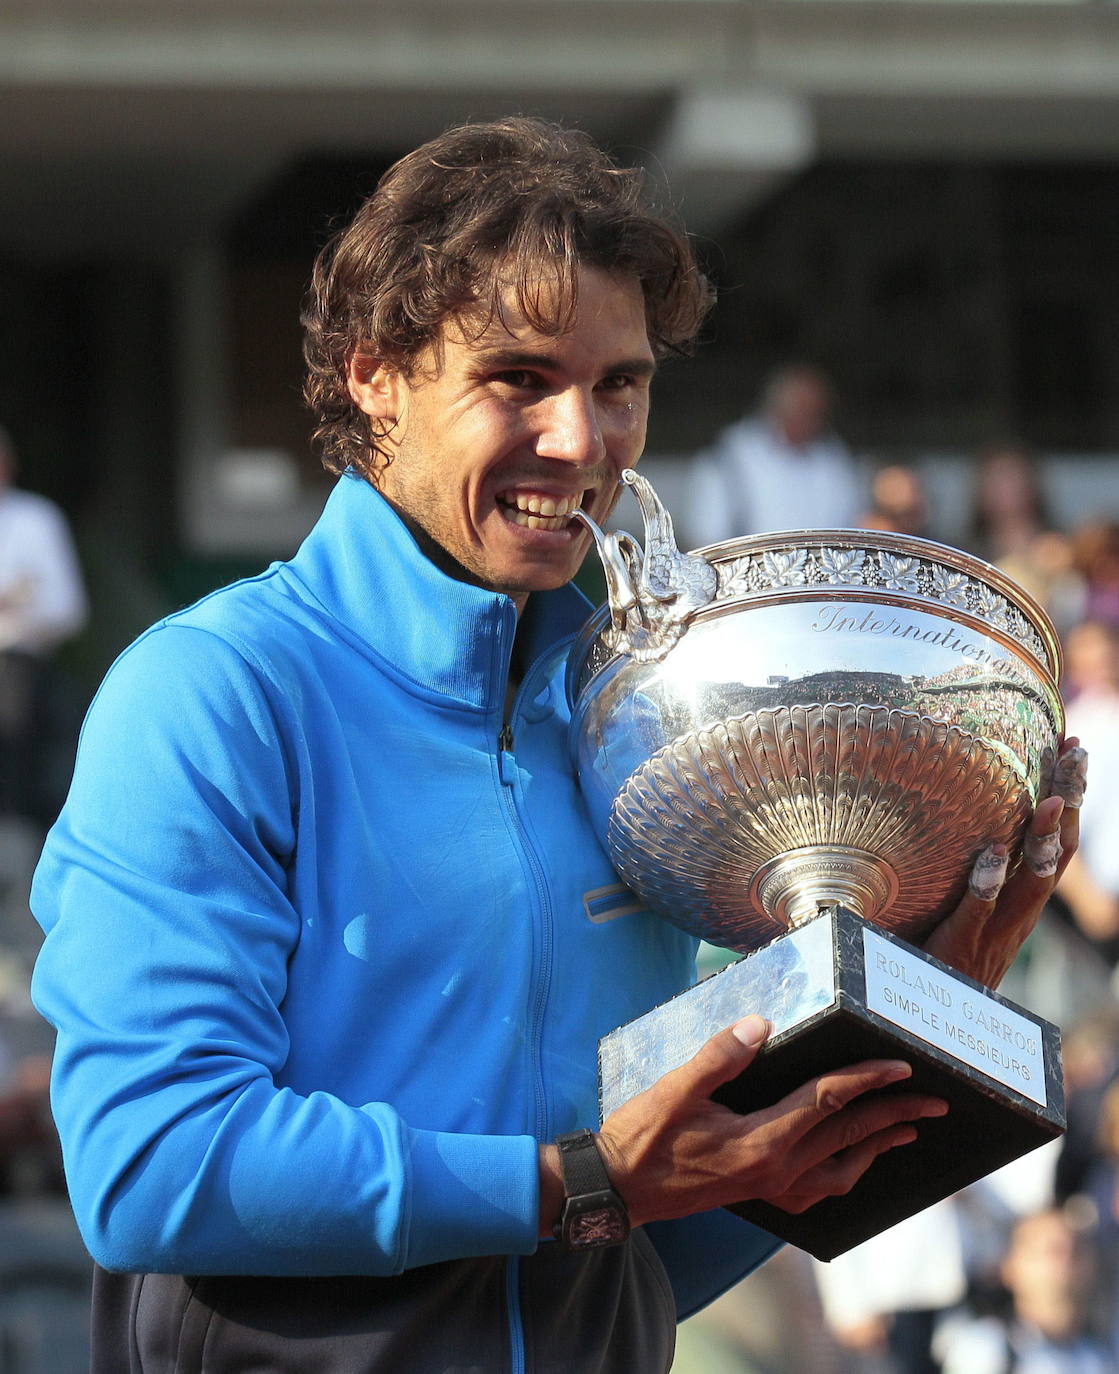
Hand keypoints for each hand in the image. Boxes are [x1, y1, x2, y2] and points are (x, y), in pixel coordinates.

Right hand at [585, 1015, 945, 1227]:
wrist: (620, 1189)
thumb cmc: (645, 1136)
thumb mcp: (676, 1090)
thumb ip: (719, 1055)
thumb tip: (760, 1025)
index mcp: (763, 1141)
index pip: (828, 1101)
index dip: (867, 1079)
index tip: (903, 1064)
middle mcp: (777, 1169)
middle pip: (850, 1136)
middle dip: (896, 1114)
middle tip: (935, 1100)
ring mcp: (772, 1188)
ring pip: (844, 1169)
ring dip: (879, 1147)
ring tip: (907, 1132)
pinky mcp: (762, 1195)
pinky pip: (821, 1189)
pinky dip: (848, 1172)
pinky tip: (852, 1162)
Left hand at [923, 738, 1085, 988]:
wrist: (931, 1023)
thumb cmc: (934, 958)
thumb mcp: (956, 909)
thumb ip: (958, 872)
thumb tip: (937, 811)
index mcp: (1020, 902)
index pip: (1055, 843)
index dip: (1068, 797)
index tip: (1073, 750)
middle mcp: (1018, 914)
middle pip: (1058, 852)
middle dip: (1071, 801)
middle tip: (1078, 754)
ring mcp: (995, 931)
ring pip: (1033, 882)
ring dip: (1043, 840)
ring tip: (1051, 800)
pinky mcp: (961, 945)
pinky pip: (979, 911)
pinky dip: (987, 881)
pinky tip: (991, 852)